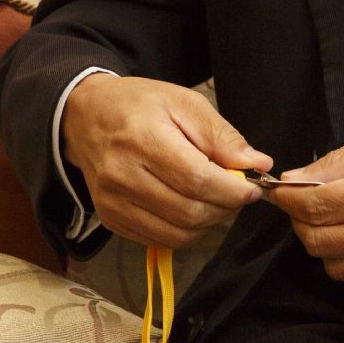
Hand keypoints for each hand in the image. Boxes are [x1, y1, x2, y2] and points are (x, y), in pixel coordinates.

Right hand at [62, 74, 269, 248]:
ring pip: (176, 233)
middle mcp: (122, 175)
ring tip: (216, 201)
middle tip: (237, 194)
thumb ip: (221, 135)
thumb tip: (256, 163)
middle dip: (224, 208)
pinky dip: (184, 231)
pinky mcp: (110, 219)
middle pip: (188, 211)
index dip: (232, 190)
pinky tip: (191, 208)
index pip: (196, 180)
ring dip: (207, 223)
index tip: (252, 188)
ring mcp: (113, 202)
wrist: (86, 116)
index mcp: (143, 138)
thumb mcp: (184, 102)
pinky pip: (159, 240)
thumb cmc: (139, 104)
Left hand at [270, 126, 343, 293]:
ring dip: (328, 244)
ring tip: (342, 220)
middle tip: (306, 205)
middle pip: (319, 243)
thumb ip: (339, 162)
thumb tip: (295, 179)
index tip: (280, 192)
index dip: (288, 200)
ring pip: (337, 267)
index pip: (316, 206)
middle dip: (302, 222)